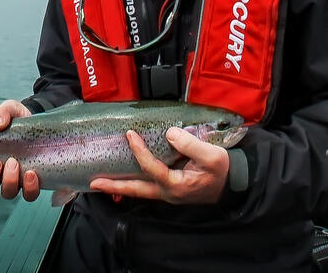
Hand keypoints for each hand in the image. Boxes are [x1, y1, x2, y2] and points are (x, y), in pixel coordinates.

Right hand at [0, 100, 39, 201]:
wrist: (41, 123)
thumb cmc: (18, 118)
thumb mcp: (10, 109)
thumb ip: (2, 112)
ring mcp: (14, 180)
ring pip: (6, 193)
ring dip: (8, 182)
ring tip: (14, 163)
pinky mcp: (32, 183)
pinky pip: (29, 194)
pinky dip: (29, 187)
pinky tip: (32, 173)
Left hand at [89, 127, 229, 204]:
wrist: (233, 183)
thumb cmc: (223, 170)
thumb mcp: (212, 156)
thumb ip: (191, 144)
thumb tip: (170, 134)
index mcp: (176, 185)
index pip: (151, 167)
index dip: (139, 151)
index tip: (130, 134)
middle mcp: (168, 192)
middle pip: (136, 190)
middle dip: (114, 186)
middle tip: (94, 182)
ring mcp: (168, 192)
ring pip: (139, 189)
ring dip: (120, 185)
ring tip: (100, 181)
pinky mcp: (170, 187)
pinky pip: (146, 185)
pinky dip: (132, 182)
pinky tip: (123, 176)